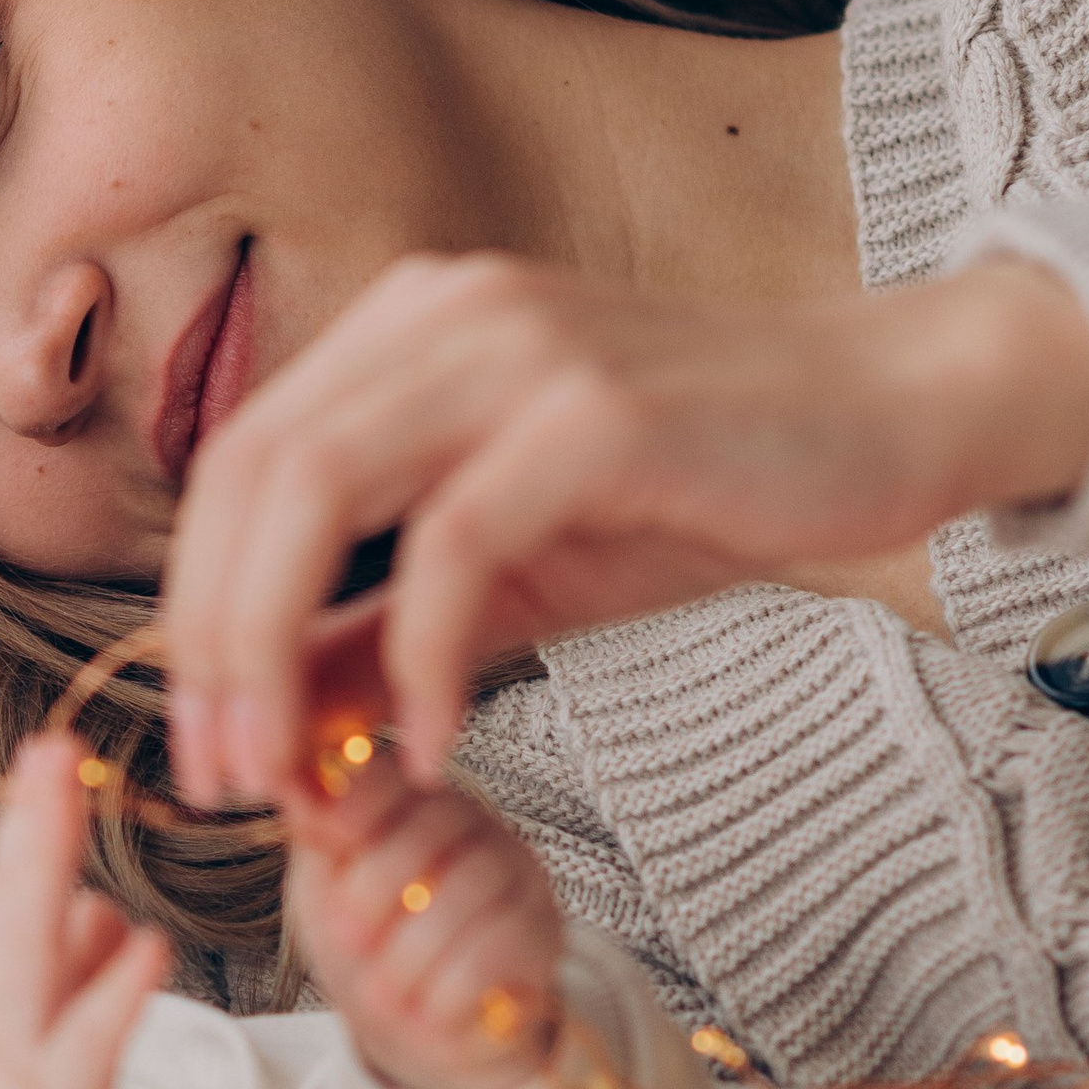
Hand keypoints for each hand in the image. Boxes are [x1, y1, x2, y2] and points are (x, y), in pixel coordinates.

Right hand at [0, 739, 170, 1088]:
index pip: (12, 894)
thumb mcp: (29, 1049)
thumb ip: (66, 978)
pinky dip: (115, 994)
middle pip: (12, 903)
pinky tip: (147, 946)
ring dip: (48, 872)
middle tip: (51, 747)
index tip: (51, 752)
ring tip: (68, 797)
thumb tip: (98, 910)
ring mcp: (20, 1059)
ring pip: (30, 953)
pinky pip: (89, 1045)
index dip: (32, 824)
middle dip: (34, 824)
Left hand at [164, 249, 1088, 800]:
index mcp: (408, 328)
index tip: (206, 742)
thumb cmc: (709, 485)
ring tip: (295, 774)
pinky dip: (424, 657)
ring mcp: (519, 348)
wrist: (893, 415)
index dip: (195, 605)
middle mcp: (444, 312)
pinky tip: (437, 746)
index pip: (241, 462)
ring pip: (319, 489)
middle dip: (212, 640)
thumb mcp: (518, 571)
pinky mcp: (597, 410)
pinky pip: (456, 541)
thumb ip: (389, 627)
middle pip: (252, 473)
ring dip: (278, 650)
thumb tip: (277, 720)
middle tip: (226, 776)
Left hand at [282, 745, 563, 1088]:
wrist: (421, 1025)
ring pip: (470, 886)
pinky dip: (451, 985)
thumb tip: (297, 790)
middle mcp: (471, 826)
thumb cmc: (370, 947)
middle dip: (379, 884)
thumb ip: (318, 843)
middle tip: (348, 938)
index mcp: (411, 804)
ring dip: (413, 950)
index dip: (360, 799)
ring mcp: (514, 873)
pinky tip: (426, 1011)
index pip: (394, 774)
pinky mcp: (542, 928)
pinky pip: (501, 943)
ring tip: (381, 993)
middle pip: (436, 824)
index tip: (328, 840)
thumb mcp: (328, 894)